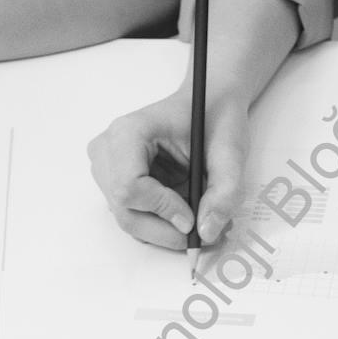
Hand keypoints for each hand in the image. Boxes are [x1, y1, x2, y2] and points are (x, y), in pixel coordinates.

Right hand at [87, 87, 250, 249]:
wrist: (208, 103)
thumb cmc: (214, 117)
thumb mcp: (230, 151)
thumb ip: (224, 192)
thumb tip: (207, 231)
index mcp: (129, 132)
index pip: (129, 186)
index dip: (162, 209)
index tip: (192, 219)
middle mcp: (108, 150)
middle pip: (124, 210)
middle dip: (163, 230)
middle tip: (199, 234)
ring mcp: (107, 168)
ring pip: (127, 218)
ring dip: (163, 229)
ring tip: (196, 218)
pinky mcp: (115, 182)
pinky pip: (132, 216)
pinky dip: (159, 224)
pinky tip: (182, 212)